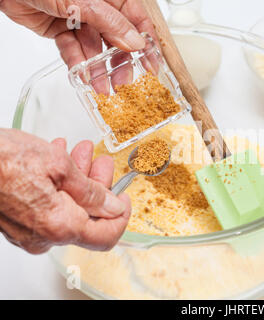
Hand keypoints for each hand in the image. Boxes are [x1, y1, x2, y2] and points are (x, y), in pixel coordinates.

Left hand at [0, 0, 156, 68]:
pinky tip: (81, 77)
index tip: (152, 67)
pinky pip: (73, 50)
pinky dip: (76, 64)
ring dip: (97, 69)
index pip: (137, 20)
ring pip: (94, 49)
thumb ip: (111, 22)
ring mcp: (79, 19)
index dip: (146, 45)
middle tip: (123, 83)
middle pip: (117, 39)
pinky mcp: (61, 29)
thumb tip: (136, 42)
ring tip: (101, 88)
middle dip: (120, 63)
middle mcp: (98, 7)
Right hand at [0, 129, 130, 253]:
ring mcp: (29, 232)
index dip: (122, 215)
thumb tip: (113, 206)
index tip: (125, 195)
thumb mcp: (59, 166)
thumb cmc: (2, 159)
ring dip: (80, 180)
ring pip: (69, 209)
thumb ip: (92, 191)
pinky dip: (61, 185)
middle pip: (88, 218)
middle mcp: (44, 237)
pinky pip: (50, 208)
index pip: (107, 235)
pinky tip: (61, 161)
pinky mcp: (18, 223)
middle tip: (101, 161)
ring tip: (81, 152)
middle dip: (99, 186)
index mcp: (60, 226)